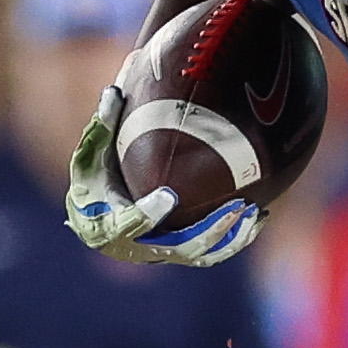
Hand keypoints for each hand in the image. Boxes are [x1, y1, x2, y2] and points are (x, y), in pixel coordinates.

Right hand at [63, 83, 264, 266]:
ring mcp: (161, 253)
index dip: (147, 214)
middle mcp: (137, 247)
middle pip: (178, 247)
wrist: (97, 215)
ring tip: (252, 212)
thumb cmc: (92, 180)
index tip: (167, 196)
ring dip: (229, 235)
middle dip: (209, 230)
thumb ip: (102, 127)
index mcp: (107, 225)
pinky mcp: (180, 254)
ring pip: (200, 254)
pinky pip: (211, 252)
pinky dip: (235, 238)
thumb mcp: (90, 153)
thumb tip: (114, 92)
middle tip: (235, 207)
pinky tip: (257, 216)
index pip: (128, 224)